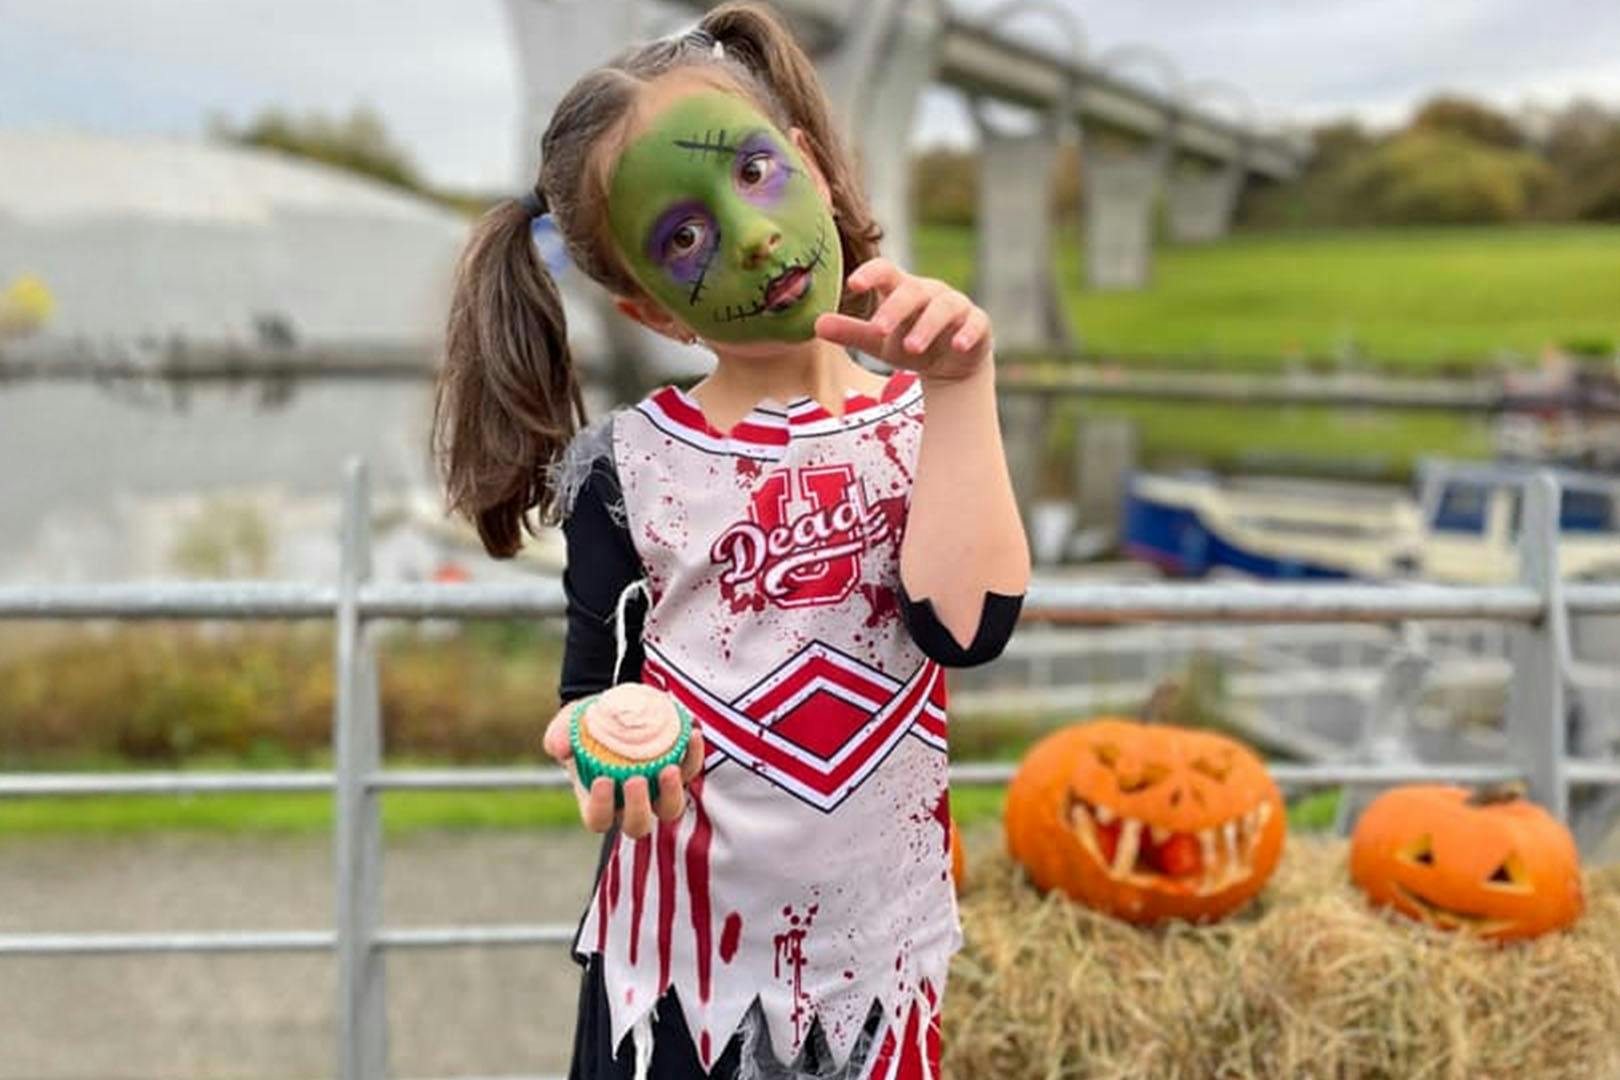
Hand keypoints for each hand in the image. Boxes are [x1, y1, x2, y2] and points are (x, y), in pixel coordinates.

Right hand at [542, 699, 705, 838]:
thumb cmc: (585, 725)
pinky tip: (691, 734)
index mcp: (599, 802)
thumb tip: (560, 747)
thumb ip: (559, 735)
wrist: (614, 708)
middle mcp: (630, 804)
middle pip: (638, 825)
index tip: (602, 780)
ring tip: (670, 768)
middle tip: (635, 780)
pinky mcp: (679, 770)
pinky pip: (690, 769)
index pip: (599, 819)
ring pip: (670, 809)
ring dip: (671, 793)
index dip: (601, 807)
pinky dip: (693, 755)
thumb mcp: (567, 724)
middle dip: (638, 807)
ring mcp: (657, 791)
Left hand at [814, 257, 991, 382]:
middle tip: (878, 328)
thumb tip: (815, 325)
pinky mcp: (978, 324)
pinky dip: (967, 333)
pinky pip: (975, 323)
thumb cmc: (908, 342)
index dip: (871, 274)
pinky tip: (957, 345)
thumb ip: (850, 332)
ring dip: (927, 326)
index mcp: (902, 290)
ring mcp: (956, 306)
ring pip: (944, 308)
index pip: (886, 272)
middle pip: (913, 291)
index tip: (854, 284)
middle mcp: (930, 293)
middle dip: (895, 308)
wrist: (950, 363)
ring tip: (911, 347)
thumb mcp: (877, 341)